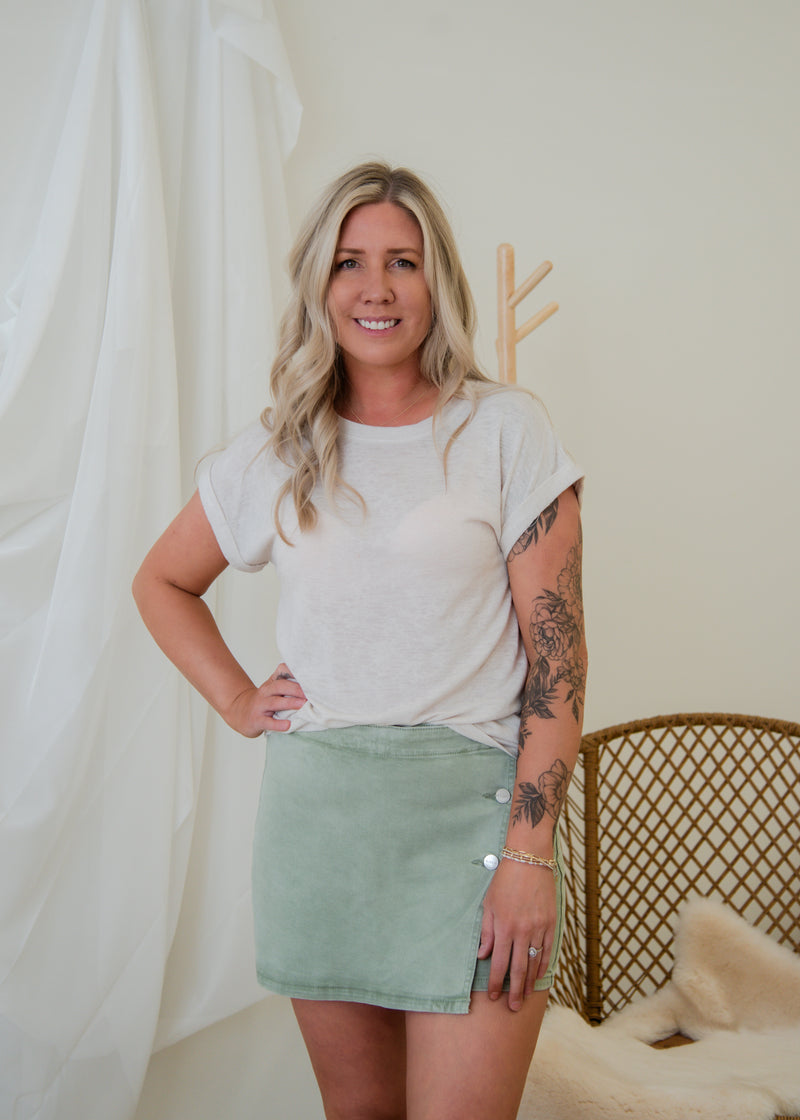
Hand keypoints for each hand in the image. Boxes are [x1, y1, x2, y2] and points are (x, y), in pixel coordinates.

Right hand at [224, 663, 306, 736]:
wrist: (240, 713)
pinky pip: (268, 722)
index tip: (310, 676)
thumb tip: (311, 683)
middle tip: (310, 693)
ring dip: (289, 703)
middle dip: (296, 689)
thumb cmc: (263, 702)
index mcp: (271, 683)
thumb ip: (288, 683)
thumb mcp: (273, 689)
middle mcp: (265, 692)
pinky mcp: (257, 720)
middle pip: (280, 686)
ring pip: (274, 703)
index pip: (282, 672)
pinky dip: (278, 724)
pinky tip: (287, 725)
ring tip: (302, 704)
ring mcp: (260, 706)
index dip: (294, 672)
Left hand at [476, 857, 556, 1010]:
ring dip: (529, 982)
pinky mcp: (551, 923)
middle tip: (513, 1008)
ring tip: (526, 998)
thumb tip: (483, 955)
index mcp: (504, 926)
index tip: (492, 996)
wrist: (529, 859)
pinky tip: (539, 975)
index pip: (498, 963)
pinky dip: (543, 965)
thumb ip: (486, 931)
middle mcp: (522, 931)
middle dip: (514, 991)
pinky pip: (547, 950)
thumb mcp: (489, 903)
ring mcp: (539, 928)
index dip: (495, 982)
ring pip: (534, 962)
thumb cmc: (504, 879)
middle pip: (518, 969)